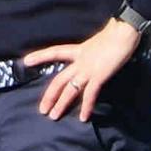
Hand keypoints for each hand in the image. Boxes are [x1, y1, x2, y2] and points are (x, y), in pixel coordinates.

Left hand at [25, 19, 142, 121]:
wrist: (124, 32)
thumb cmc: (116, 34)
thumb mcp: (99, 42)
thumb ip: (93, 50)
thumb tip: (96, 55)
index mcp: (79, 50)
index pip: (55, 52)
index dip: (40, 56)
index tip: (26, 61)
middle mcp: (80, 61)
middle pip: (59, 80)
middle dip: (49, 96)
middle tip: (42, 110)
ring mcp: (88, 69)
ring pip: (70, 90)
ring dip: (61, 104)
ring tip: (53, 116)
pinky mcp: (99, 76)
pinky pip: (90, 94)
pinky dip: (86, 107)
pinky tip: (83, 118)